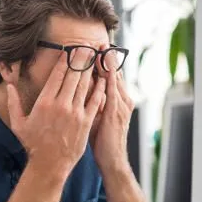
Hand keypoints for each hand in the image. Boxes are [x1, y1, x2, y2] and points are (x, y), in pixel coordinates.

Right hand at [7, 49, 105, 176]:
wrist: (50, 164)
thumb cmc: (33, 144)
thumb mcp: (18, 123)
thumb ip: (13, 103)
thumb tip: (9, 85)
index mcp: (44, 102)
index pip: (57, 74)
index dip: (65, 59)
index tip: (69, 49)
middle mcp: (61, 104)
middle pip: (73, 75)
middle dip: (80, 58)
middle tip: (86, 46)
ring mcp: (75, 113)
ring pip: (85, 85)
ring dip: (91, 69)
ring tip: (95, 56)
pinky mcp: (86, 122)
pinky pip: (95, 100)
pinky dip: (100, 88)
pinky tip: (103, 79)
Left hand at [90, 45, 134, 173]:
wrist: (112, 160)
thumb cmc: (102, 140)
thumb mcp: (97, 118)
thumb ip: (92, 102)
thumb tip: (79, 90)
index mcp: (117, 100)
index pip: (110, 76)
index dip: (103, 62)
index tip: (94, 49)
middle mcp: (122, 100)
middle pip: (113, 73)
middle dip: (106, 58)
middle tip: (98, 41)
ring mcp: (121, 105)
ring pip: (114, 79)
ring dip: (107, 63)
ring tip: (101, 48)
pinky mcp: (116, 112)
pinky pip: (111, 91)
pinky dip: (107, 79)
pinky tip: (103, 68)